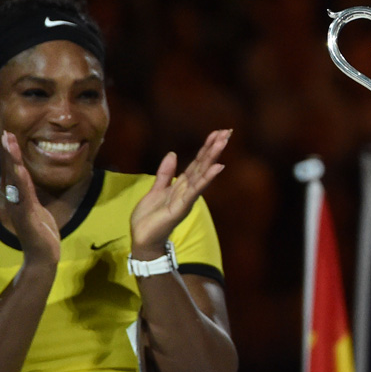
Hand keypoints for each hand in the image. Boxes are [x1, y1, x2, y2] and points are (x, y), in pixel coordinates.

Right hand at [0, 132, 60, 264]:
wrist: (42, 255)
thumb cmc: (39, 232)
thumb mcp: (35, 208)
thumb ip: (29, 193)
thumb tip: (25, 180)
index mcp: (18, 196)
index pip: (12, 170)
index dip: (10, 153)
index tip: (7, 134)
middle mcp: (15, 199)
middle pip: (10, 170)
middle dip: (8, 151)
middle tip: (5, 131)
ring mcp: (19, 206)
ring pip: (15, 178)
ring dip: (12, 159)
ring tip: (10, 143)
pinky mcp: (27, 215)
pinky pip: (24, 195)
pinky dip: (21, 181)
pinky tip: (20, 170)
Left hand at [130, 129, 230, 256]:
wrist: (142, 239)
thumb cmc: (149, 218)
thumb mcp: (156, 190)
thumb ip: (165, 173)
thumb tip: (172, 154)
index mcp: (182, 185)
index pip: (197, 163)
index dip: (206, 147)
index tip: (218, 133)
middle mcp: (188, 190)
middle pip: (203, 165)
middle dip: (214, 148)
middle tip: (228, 132)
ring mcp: (187, 198)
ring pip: (202, 174)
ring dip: (213, 157)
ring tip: (223, 142)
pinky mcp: (181, 207)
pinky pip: (195, 190)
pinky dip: (207, 178)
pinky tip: (217, 167)